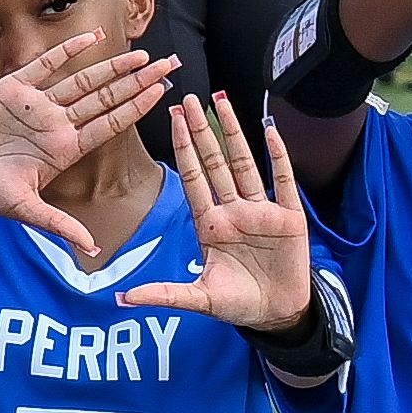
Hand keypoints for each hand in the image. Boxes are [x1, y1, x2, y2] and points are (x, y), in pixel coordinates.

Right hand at [0, 32, 169, 261]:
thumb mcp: (24, 209)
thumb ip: (58, 225)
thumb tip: (92, 250)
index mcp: (65, 149)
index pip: (109, 124)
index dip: (135, 108)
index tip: (161, 93)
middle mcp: (58, 124)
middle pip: (106, 98)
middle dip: (137, 82)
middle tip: (169, 65)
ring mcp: (39, 104)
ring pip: (83, 80)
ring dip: (112, 67)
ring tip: (142, 54)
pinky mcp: (15, 87)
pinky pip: (46, 65)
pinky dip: (67, 51)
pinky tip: (90, 37)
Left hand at [118, 92, 315, 333]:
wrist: (277, 314)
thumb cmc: (239, 303)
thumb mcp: (199, 299)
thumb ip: (164, 294)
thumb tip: (122, 298)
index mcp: (210, 224)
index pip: (193, 178)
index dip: (183, 149)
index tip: (171, 120)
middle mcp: (234, 211)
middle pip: (215, 162)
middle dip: (201, 131)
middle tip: (187, 98)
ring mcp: (261, 211)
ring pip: (245, 163)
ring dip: (234, 132)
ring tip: (221, 101)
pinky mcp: (289, 217)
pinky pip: (283, 181)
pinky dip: (278, 156)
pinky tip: (270, 131)